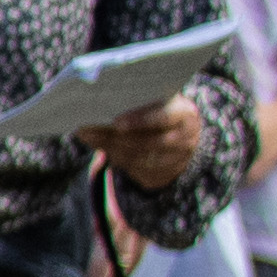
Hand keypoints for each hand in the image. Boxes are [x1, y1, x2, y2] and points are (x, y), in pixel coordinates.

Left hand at [94, 94, 212, 195]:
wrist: (180, 133)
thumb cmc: (160, 109)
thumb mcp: (155, 101)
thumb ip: (134, 102)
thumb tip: (98, 105)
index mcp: (185, 113)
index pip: (164, 117)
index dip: (140, 121)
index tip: (116, 122)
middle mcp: (187, 138)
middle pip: (150, 142)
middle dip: (116, 138)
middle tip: (89, 131)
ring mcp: (179, 160)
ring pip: (141, 159)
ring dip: (112, 149)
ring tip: (90, 138)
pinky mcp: (165, 175)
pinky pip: (138, 171)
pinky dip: (118, 160)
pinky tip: (103, 149)